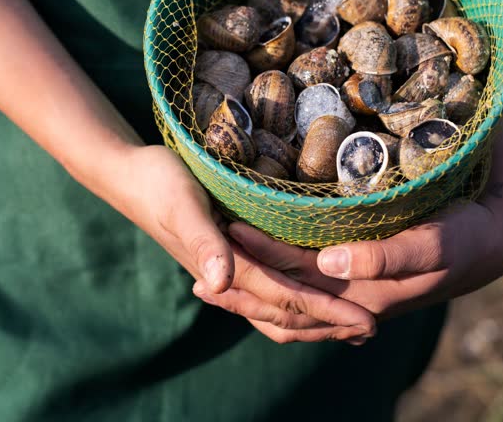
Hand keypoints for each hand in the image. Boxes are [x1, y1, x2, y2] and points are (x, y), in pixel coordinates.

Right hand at [120, 146, 376, 342]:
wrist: (130, 175)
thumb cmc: (159, 183)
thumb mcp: (182, 204)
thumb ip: (202, 241)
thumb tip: (219, 283)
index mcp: (227, 267)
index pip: (286, 298)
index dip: (327, 310)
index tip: (367, 318)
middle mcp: (229, 276)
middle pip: (285, 312)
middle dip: (328, 322)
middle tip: (372, 327)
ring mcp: (226, 269)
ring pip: (275, 308)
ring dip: (312, 318)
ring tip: (346, 322)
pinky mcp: (226, 256)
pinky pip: (264, 288)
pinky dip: (290, 300)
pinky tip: (304, 293)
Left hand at [214, 168, 502, 320]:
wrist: (490, 246)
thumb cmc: (464, 239)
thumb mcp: (433, 244)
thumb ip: (384, 254)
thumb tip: (330, 263)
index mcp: (361, 293)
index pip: (296, 278)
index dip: (258, 257)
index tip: (222, 233)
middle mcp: (350, 303)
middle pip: (283, 300)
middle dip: (240, 287)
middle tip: (196, 268)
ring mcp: (353, 300)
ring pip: (290, 309)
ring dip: (251, 299)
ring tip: (209, 285)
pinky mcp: (357, 288)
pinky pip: (307, 303)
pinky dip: (276, 297)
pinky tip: (258, 284)